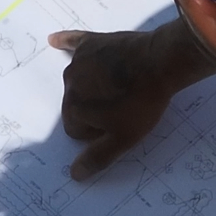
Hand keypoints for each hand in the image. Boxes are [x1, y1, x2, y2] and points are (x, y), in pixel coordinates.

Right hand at [48, 24, 215, 178]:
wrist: (161, 63)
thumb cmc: (142, 103)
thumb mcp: (123, 138)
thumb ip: (97, 157)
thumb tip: (74, 175)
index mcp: (74, 108)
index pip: (77, 130)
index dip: (98, 131)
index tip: (117, 124)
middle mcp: (69, 83)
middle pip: (76, 105)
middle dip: (93, 109)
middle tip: (122, 106)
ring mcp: (79, 61)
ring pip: (79, 81)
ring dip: (91, 85)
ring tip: (118, 85)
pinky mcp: (91, 43)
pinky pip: (72, 43)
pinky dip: (64, 43)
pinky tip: (53, 40)